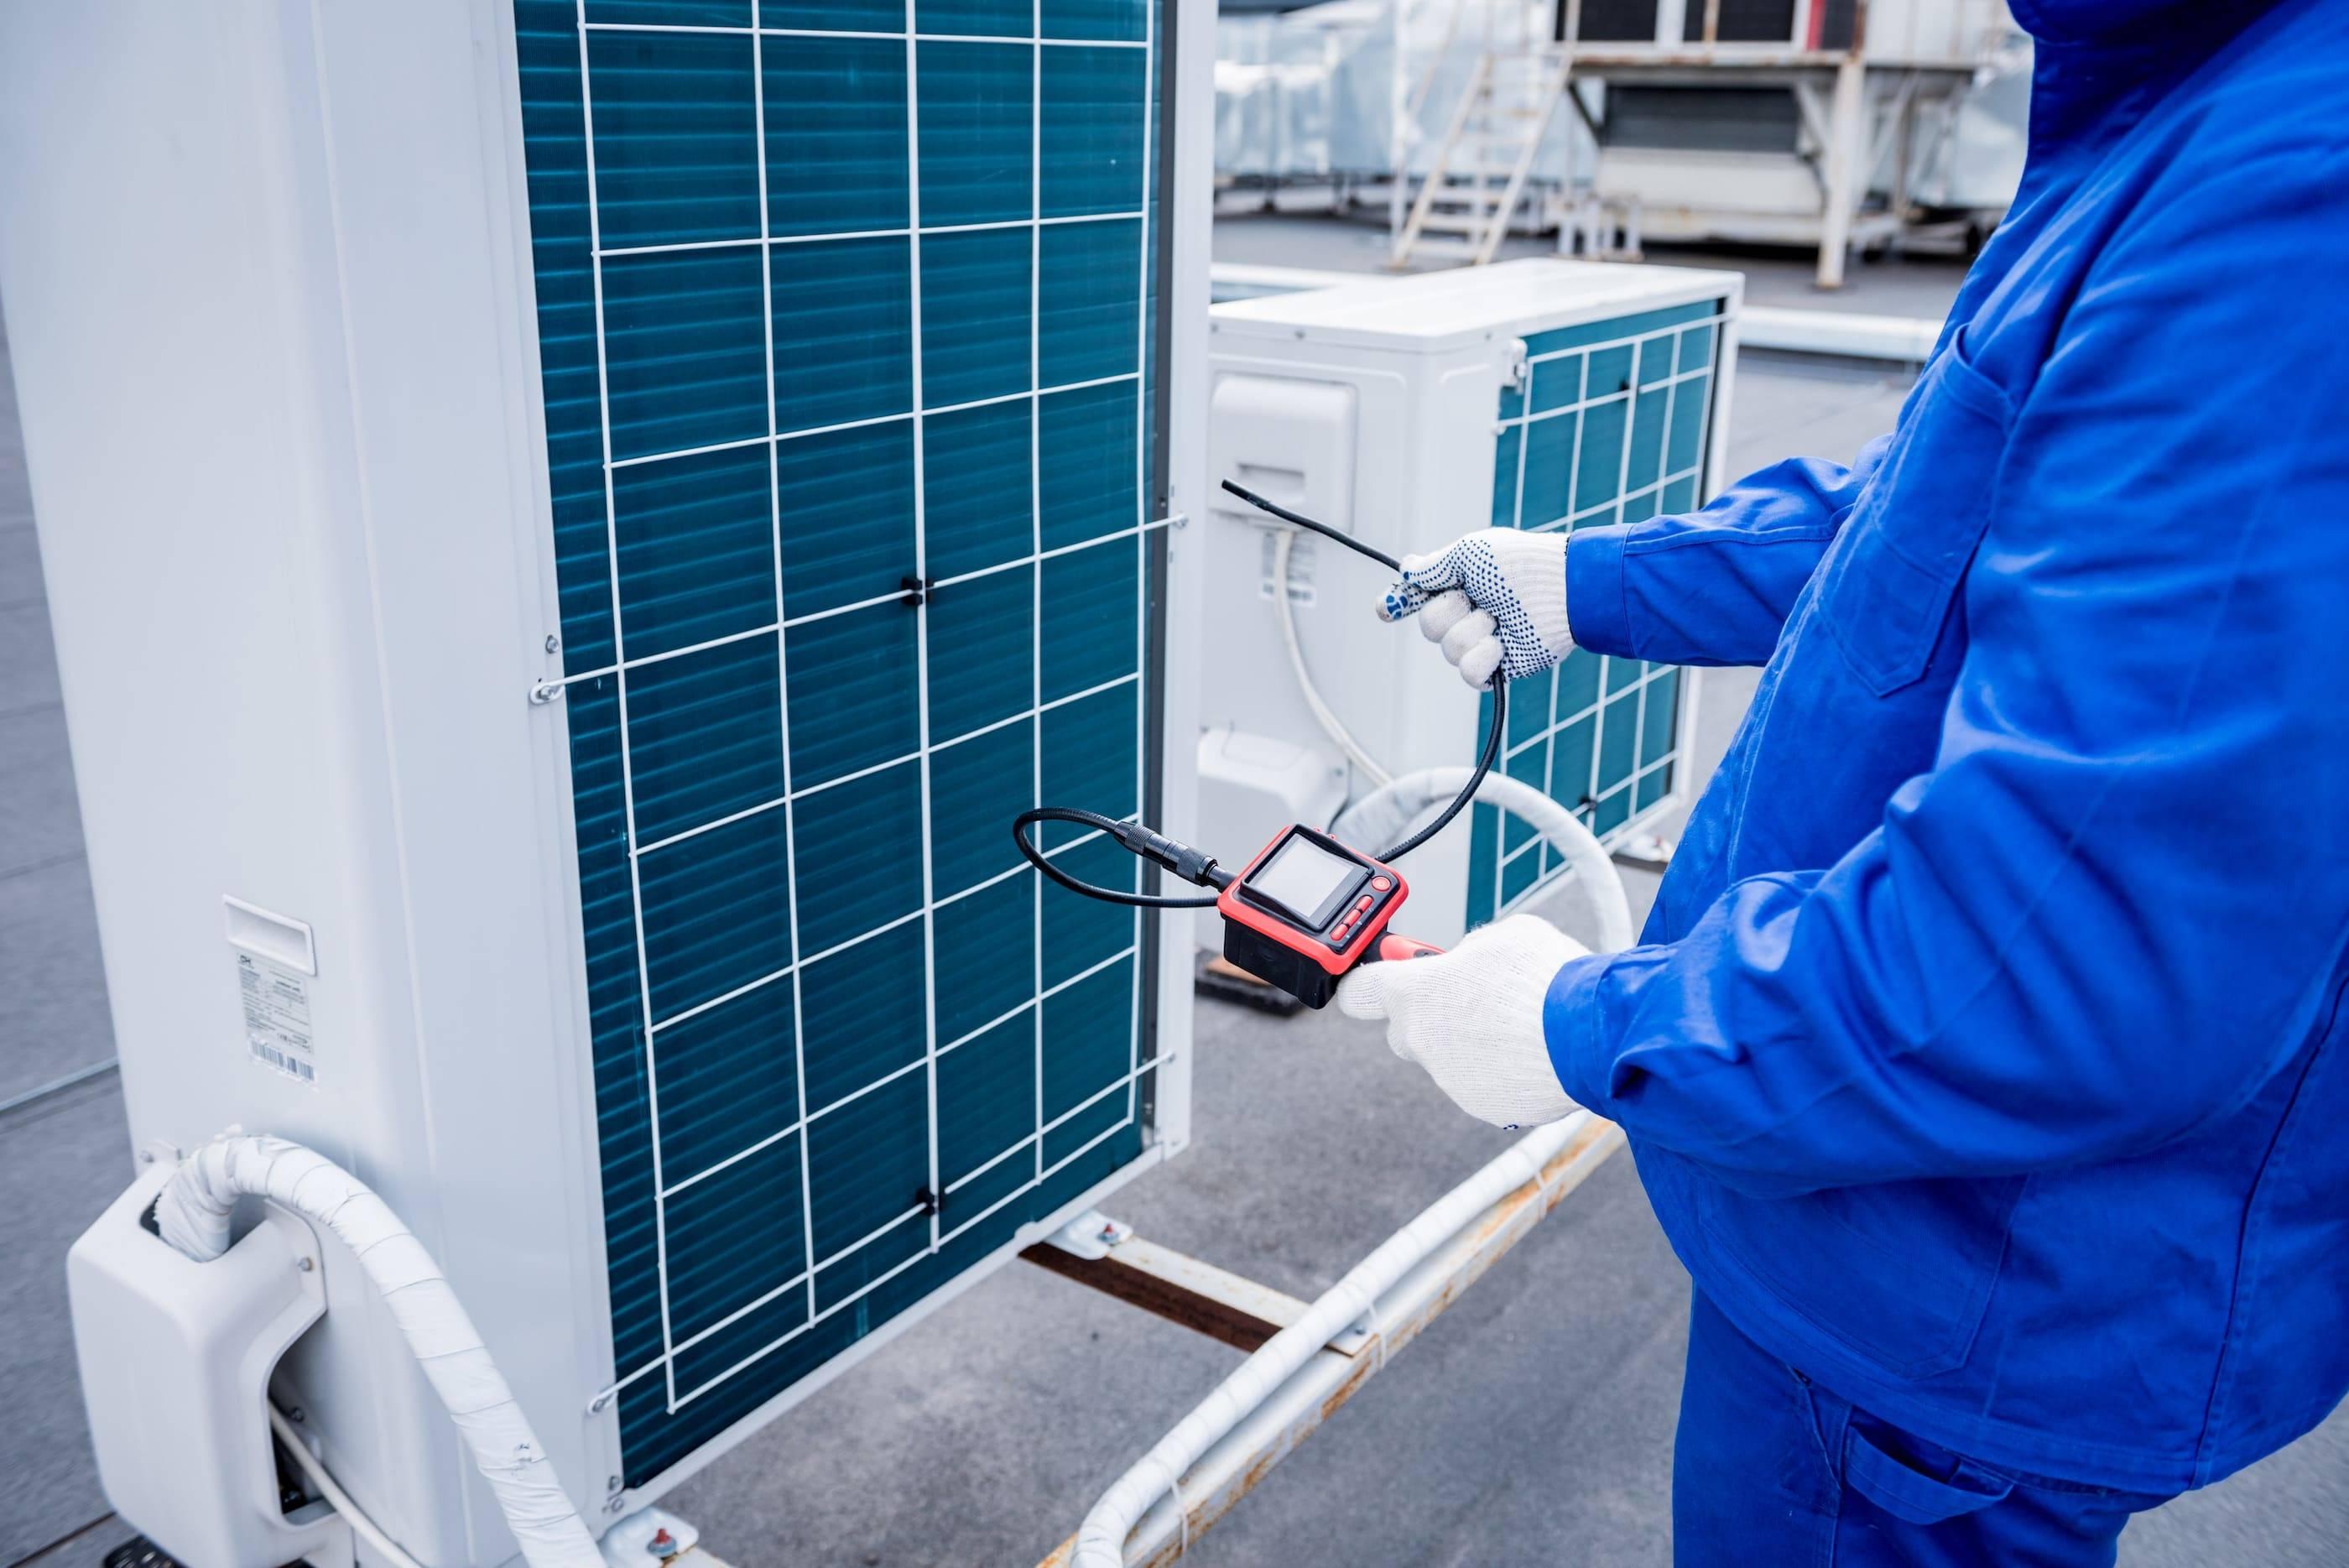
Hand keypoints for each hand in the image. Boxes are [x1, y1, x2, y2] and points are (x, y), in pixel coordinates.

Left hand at [1338, 915, 1585, 1127]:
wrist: (1592, 1035)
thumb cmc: (1546, 978)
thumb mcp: (1503, 937)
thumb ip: (1468, 952)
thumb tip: (1465, 962)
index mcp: (1416, 993)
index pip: (1359, 992)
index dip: (1368, 983)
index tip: (1379, 978)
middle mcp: (1423, 1041)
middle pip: (1403, 1030)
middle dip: (1427, 1015)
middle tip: (1465, 997)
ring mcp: (1450, 1079)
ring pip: (1447, 1057)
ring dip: (1470, 1041)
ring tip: (1518, 1022)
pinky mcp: (1482, 1106)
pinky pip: (1479, 1082)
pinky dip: (1498, 1069)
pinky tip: (1531, 1049)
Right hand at [1376, 528, 1571, 688]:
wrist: (1562, 591)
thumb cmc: (1519, 564)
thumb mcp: (1469, 553)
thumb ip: (1433, 566)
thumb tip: (1406, 570)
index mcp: (1460, 583)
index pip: (1418, 598)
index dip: (1397, 604)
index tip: (1387, 609)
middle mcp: (1468, 613)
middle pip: (1428, 626)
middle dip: (1448, 611)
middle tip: (1478, 597)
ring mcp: (1483, 641)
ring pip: (1449, 651)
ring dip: (1473, 631)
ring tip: (1501, 617)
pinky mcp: (1499, 668)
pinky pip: (1470, 674)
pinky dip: (1483, 658)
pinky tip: (1503, 644)